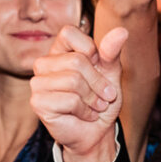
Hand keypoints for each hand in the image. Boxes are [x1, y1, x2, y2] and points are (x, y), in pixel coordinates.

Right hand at [31, 26, 127, 161]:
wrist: (97, 131)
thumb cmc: (101, 99)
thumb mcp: (111, 73)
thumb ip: (112, 52)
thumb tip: (122, 31)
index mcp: (59, 50)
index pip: (68, 32)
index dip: (90, 50)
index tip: (98, 67)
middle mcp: (44, 64)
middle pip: (76, 60)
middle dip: (98, 82)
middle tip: (104, 95)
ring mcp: (38, 83)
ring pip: (73, 81)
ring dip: (92, 98)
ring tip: (95, 106)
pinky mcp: (38, 103)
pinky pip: (69, 100)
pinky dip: (85, 110)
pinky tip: (85, 114)